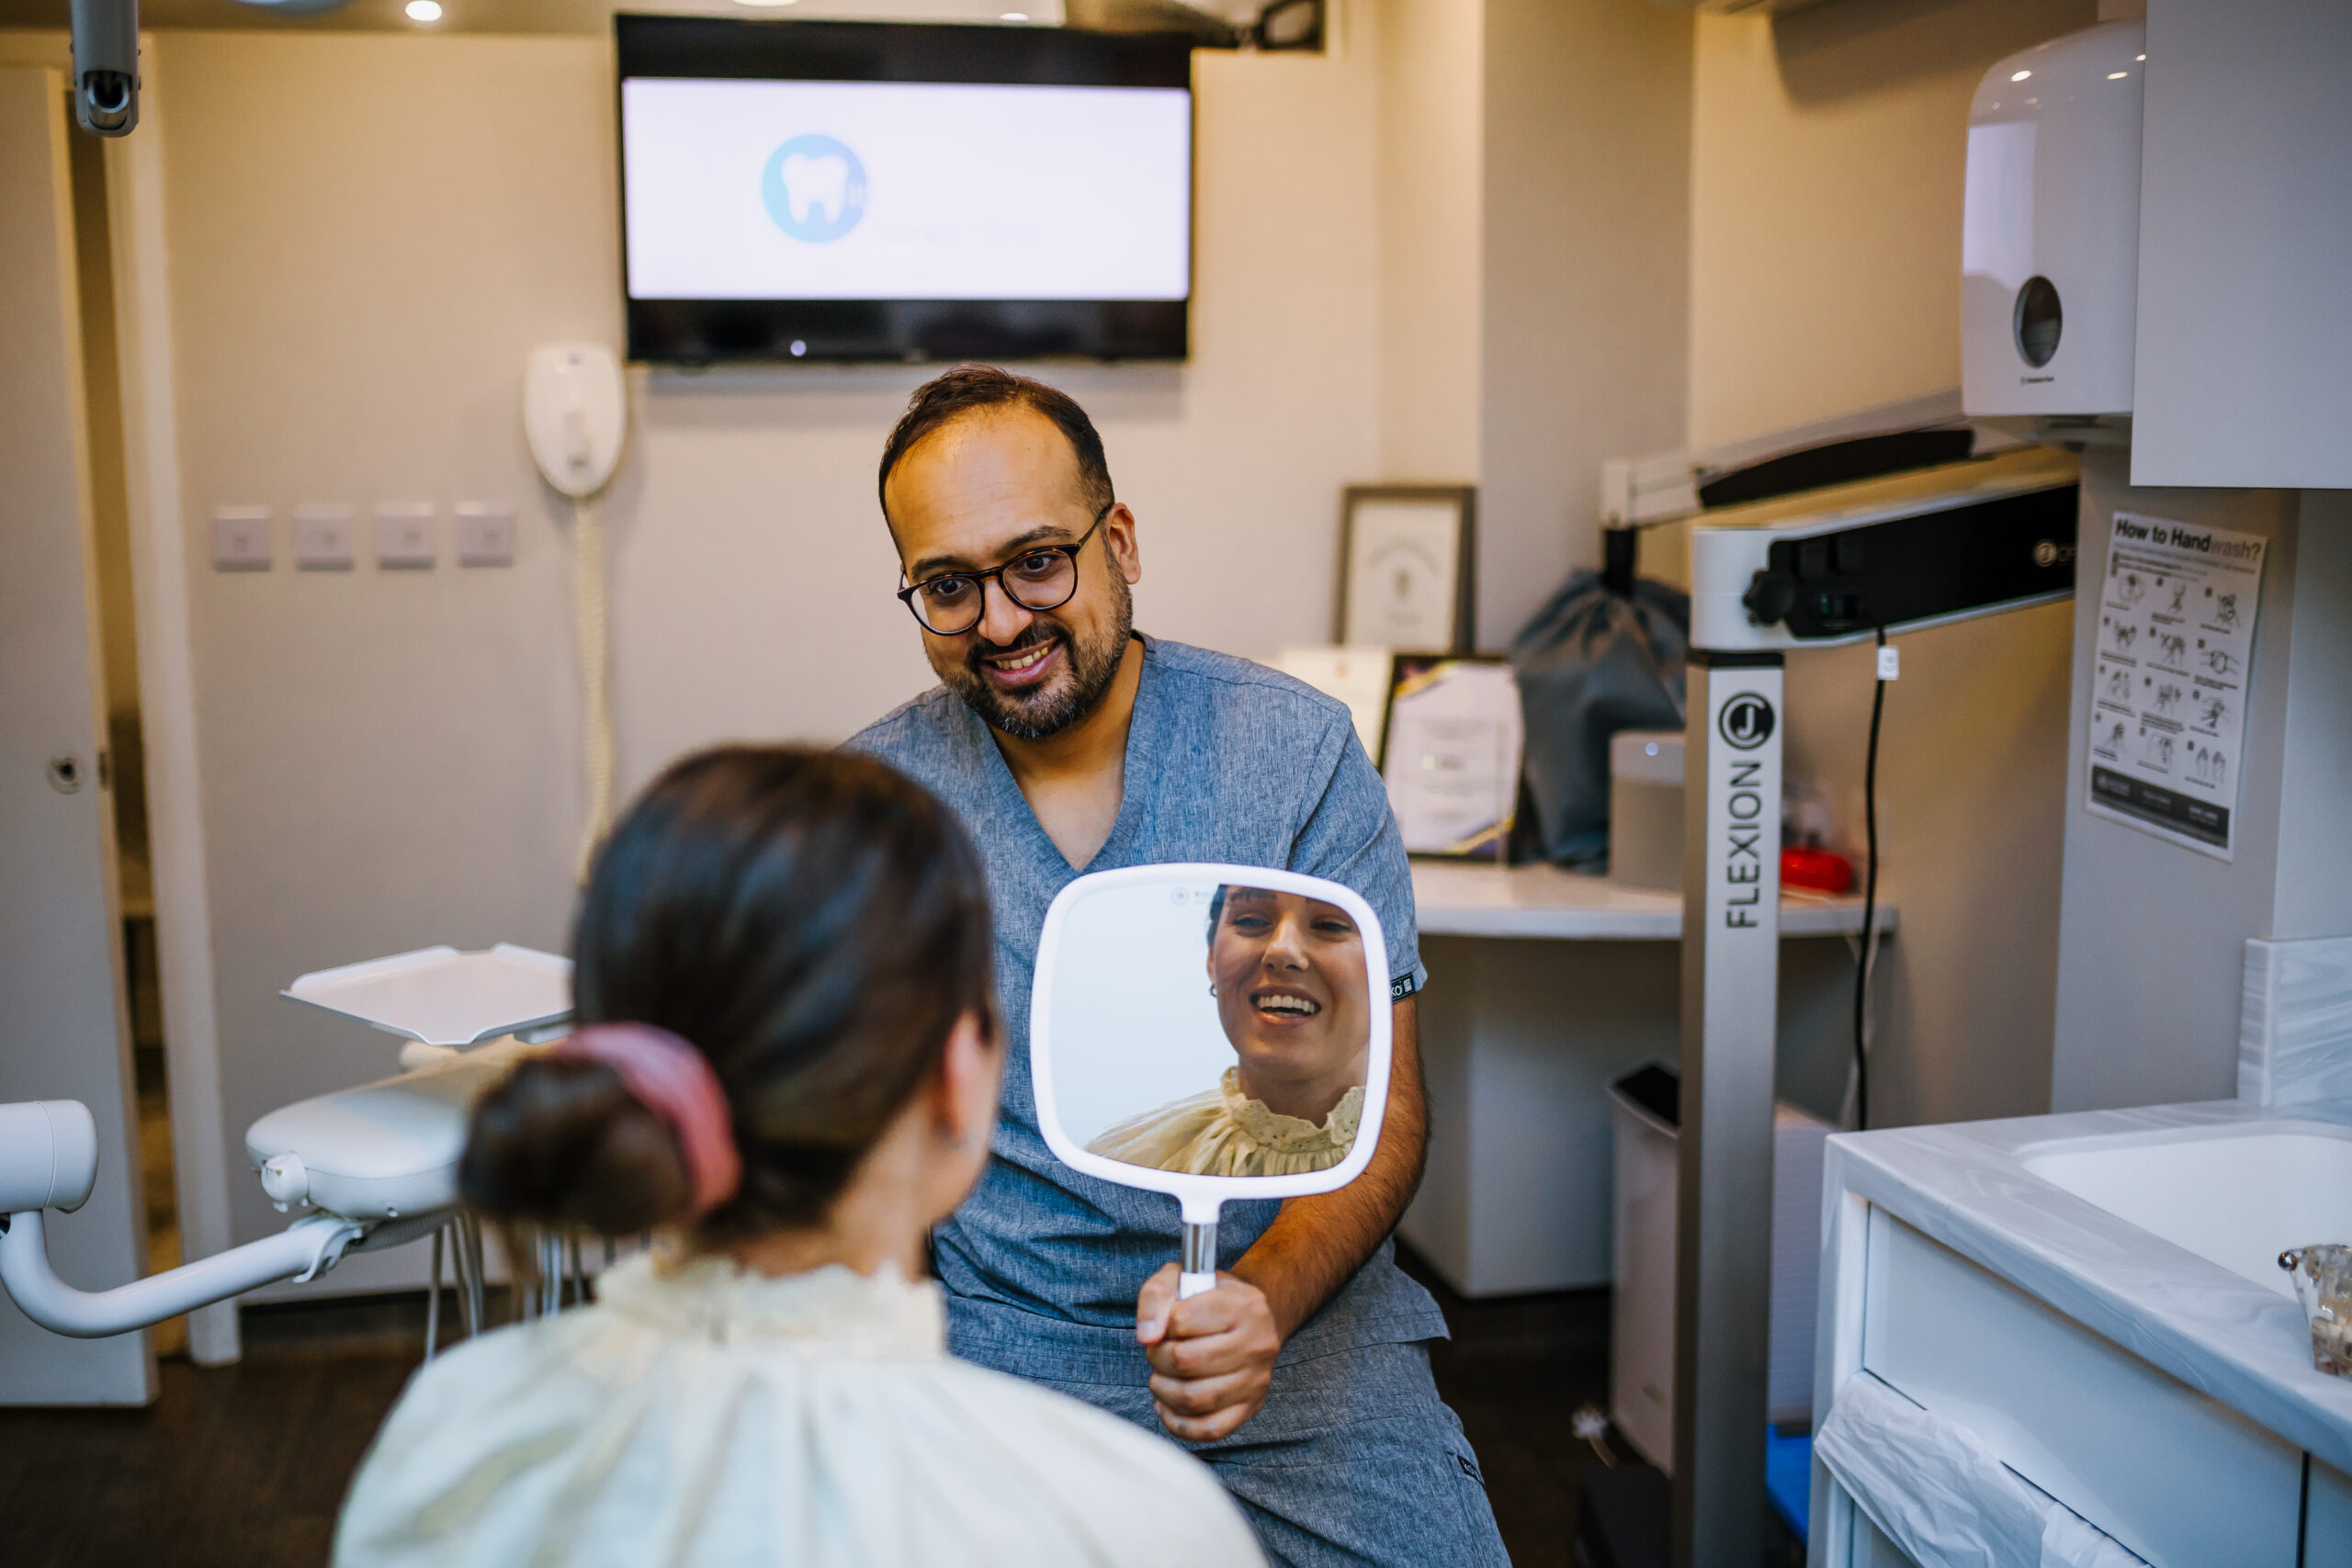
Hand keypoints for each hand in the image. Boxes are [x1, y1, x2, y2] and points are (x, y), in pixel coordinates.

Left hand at [1134, 1263, 1281, 1442]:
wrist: (1248, 1319)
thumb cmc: (1209, 1299)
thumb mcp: (1182, 1278)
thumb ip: (1157, 1296)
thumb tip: (1147, 1337)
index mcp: (1244, 1304)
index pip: (1183, 1319)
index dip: (1163, 1324)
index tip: (1167, 1324)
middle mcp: (1258, 1342)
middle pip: (1186, 1361)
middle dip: (1157, 1357)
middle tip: (1158, 1351)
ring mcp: (1257, 1379)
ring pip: (1194, 1398)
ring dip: (1163, 1389)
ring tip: (1161, 1376)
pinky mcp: (1251, 1407)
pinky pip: (1210, 1429)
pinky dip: (1178, 1422)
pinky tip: (1167, 1405)